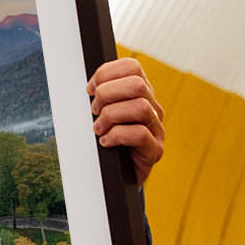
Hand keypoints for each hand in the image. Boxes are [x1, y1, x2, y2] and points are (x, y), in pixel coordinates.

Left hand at [87, 57, 164, 185]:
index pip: (131, 67)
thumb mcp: (101, 114)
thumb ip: (100, 97)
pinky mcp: (155, 150)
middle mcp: (153, 108)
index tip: (89, 89)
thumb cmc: (107, 141)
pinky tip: (105, 142)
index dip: (106, 73)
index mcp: (140, 94)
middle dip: (107, 94)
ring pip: (140, 107)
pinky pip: (140, 134)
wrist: (117, 177)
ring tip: (99, 129)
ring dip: (111, 116)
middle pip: (137, 84)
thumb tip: (87, 86)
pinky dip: (116, 136)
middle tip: (94, 111)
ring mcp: (157, 129)